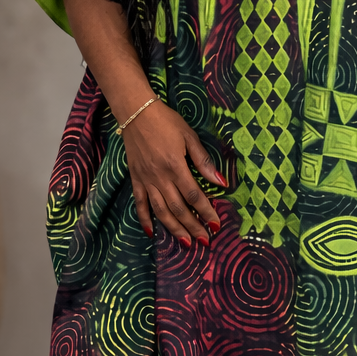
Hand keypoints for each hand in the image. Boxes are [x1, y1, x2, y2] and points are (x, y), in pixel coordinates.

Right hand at [122, 100, 225, 245]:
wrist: (136, 112)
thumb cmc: (166, 122)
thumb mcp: (189, 136)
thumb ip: (204, 161)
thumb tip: (221, 181)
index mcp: (176, 166)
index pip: (194, 195)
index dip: (206, 211)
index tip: (215, 225)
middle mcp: (160, 177)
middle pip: (178, 208)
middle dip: (192, 226)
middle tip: (204, 241)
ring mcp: (146, 180)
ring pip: (160, 210)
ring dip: (173, 228)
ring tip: (185, 243)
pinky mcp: (135, 179)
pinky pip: (139, 203)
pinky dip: (145, 219)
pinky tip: (151, 232)